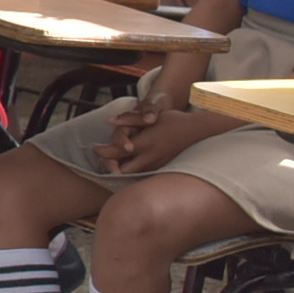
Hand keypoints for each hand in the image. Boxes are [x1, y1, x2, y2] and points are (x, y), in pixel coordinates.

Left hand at [95, 103, 219, 176]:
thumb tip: (109, 121)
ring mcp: (157, 165)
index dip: (103, 151)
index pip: (117, 152)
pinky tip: (126, 166)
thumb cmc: (174, 120)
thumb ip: (129, 119)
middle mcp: (150, 157)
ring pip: (132, 175)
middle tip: (102, 160)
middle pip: (122, 170)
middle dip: (109, 167)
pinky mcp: (162, 168)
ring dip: (120, 170)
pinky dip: (132, 171)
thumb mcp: (151, 117)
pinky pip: (142, 174)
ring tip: (110, 163)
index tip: (95, 147)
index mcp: (145, 143)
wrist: (198, 131)